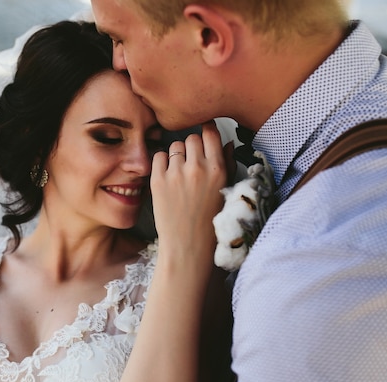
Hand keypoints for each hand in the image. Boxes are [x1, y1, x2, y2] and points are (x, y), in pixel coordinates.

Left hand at [151, 121, 228, 258]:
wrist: (189, 246)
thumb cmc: (210, 220)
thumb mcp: (226, 191)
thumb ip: (228, 164)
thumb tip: (227, 142)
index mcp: (217, 170)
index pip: (211, 133)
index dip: (207, 131)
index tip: (204, 135)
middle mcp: (197, 169)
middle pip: (192, 138)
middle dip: (192, 146)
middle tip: (192, 161)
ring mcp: (176, 174)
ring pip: (175, 146)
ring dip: (177, 154)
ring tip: (180, 173)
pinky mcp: (158, 181)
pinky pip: (158, 156)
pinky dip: (162, 162)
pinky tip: (168, 176)